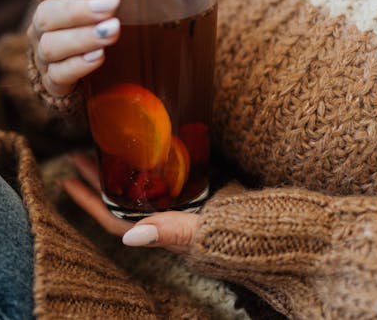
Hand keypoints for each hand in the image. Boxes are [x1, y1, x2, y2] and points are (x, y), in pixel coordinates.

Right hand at [28, 0, 210, 97]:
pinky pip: (58, 78)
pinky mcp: (57, 85)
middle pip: (47, 15)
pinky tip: (98, 60)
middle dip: (78, 10)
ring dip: (81, 39)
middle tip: (112, 6)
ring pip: (52, 47)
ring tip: (112, 33)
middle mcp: (46, 25)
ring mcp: (49, 57)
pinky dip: (77, 67)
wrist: (110, 68)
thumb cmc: (117, 17)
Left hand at [63, 155, 376, 318]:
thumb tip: (127, 235)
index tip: (66, 177)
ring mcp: (194, 208)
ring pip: (147, 188)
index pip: (115, 222)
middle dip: (98, 180)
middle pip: (125, 202)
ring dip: (124, 169)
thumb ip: (172, 232)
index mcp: (170, 236)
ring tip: (106, 141)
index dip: (88, 202)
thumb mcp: (213, 234)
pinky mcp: (213, 193)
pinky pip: (175, 178)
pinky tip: (152, 142)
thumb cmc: (260, 235)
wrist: (310, 234)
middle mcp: (176, 223)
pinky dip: (157, 163)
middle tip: (79, 149)